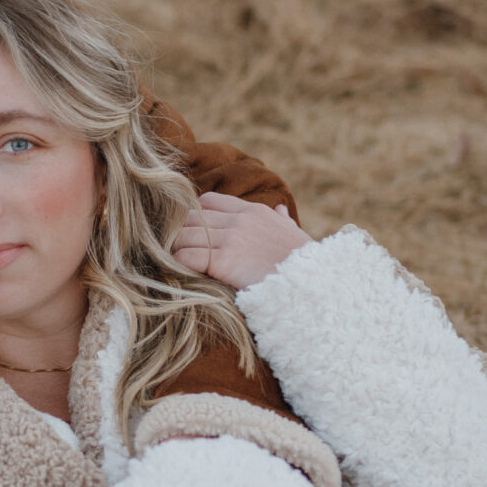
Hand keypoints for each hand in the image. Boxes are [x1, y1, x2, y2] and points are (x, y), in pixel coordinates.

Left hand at [172, 192, 308, 290]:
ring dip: (176, 250)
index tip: (193, 235)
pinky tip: (181, 274)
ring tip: (175, 264)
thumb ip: (282, 221)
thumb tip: (281, 211)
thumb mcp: (293, 234)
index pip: (209, 201)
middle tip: (177, 251)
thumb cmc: (303, 264)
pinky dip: (179, 264)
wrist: (311, 285)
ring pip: (184, 235)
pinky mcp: (224, 261)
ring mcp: (231, 239)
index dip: (195, 216)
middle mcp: (239, 220)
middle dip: (180, 234)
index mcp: (253, 211)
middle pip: (190, 217)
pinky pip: (187, 256)